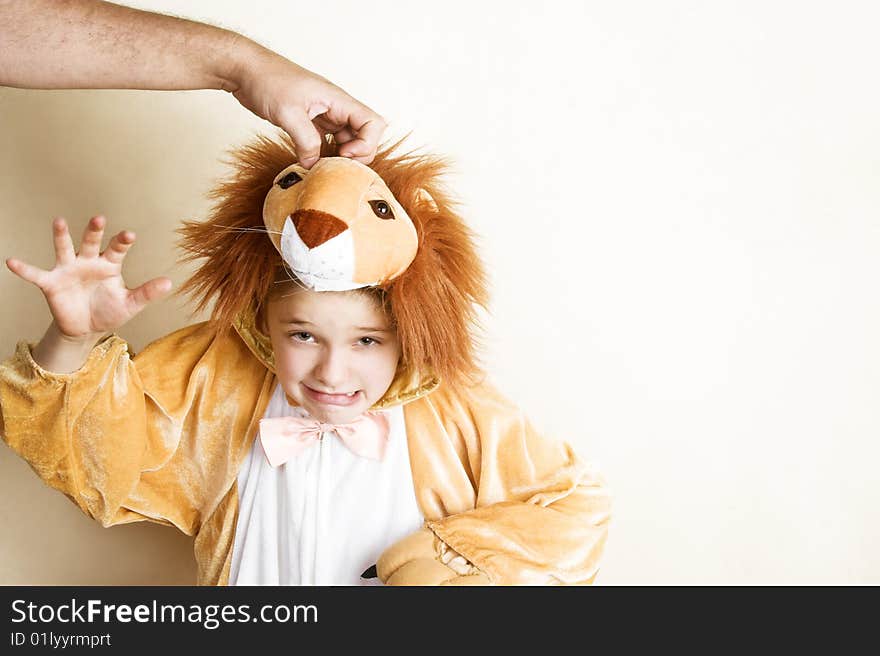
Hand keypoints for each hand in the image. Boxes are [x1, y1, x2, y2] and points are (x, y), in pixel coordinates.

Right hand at [5, 215, 171, 341]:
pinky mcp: (52, 283)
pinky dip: (24, 269)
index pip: (117, 249)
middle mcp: (88, 262)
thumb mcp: (130, 304)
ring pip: (64, 249)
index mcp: (109, 265)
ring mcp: (68, 270)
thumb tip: (170, 283)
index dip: (122, 241)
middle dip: (94, 231)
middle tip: (99, 218)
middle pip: (91, 242)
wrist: (87, 329)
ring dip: (61, 236)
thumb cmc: (110, 311)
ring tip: (59, 221)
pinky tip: (11, 261)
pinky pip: (36, 275)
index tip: (129, 234)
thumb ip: (147, 293)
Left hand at [229, 47, 386, 168]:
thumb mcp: (288, 113)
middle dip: (357, 154)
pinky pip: (329, 141)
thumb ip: (305, 141)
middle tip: (335, 164)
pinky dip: (325, 153)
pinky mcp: (312, 121)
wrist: (246, 70)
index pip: (373, 123)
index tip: (343, 153)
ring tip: (323, 165)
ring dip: (341, 156)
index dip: (366, 143)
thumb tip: (313, 164)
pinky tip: (312, 160)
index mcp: (337, 100)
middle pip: (365, 134)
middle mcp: (336, 107)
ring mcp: (325, 114)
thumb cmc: (268, 79)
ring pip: (348, 139)